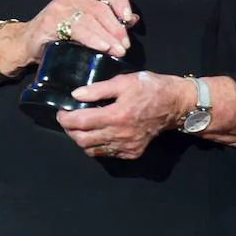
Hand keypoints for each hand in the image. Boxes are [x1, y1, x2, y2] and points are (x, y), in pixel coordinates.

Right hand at [21, 0, 137, 64]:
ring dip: (108, 36)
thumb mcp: (86, 22)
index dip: (121, 1)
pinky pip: (79, 29)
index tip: (128, 18)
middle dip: (117, 27)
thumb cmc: (59, 32)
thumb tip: (132, 20)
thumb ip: (109, 19)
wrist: (28, 42)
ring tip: (117, 50)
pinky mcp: (52, 21)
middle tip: (125, 44)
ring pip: (92, 19)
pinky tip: (103, 47)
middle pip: (101, 7)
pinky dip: (94, 39)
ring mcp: (60, 6)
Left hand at [57, 70, 185, 159]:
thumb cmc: (150, 88)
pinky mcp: (132, 153)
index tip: (61, 113)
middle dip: (70, 131)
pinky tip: (98, 133)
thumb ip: (98, 89)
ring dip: (82, 140)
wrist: (175, 105)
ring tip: (81, 127)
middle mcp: (119, 135)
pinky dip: (97, 146)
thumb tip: (75, 95)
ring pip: (92, 151)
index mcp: (116, 115)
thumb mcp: (123, 81)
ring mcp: (126, 147)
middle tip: (68, 120)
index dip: (65, 119)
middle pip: (82, 140)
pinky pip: (107, 154)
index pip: (80, 123)